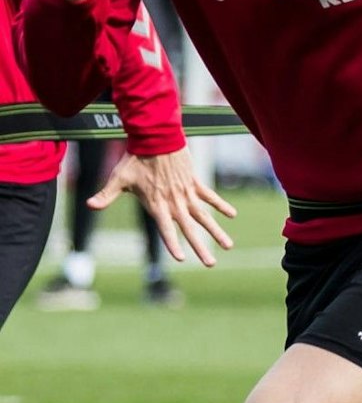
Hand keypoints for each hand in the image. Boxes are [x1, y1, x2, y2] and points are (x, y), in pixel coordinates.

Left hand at [90, 149, 237, 266]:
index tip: (181, 259)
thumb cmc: (135, 159)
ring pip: (204, 216)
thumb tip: (89, 205)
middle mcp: (175, 202)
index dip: (173, 244)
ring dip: (216, 232)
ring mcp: (187, 193)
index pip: (166, 230)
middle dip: (201, 248)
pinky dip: (221, 205)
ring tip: (228, 245)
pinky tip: (232, 215)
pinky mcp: (194, 182)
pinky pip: (210, 196)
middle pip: (190, 229)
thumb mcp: (119, 178)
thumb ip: (106, 195)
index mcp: (157, 204)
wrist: (156, 138)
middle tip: (211, 264)